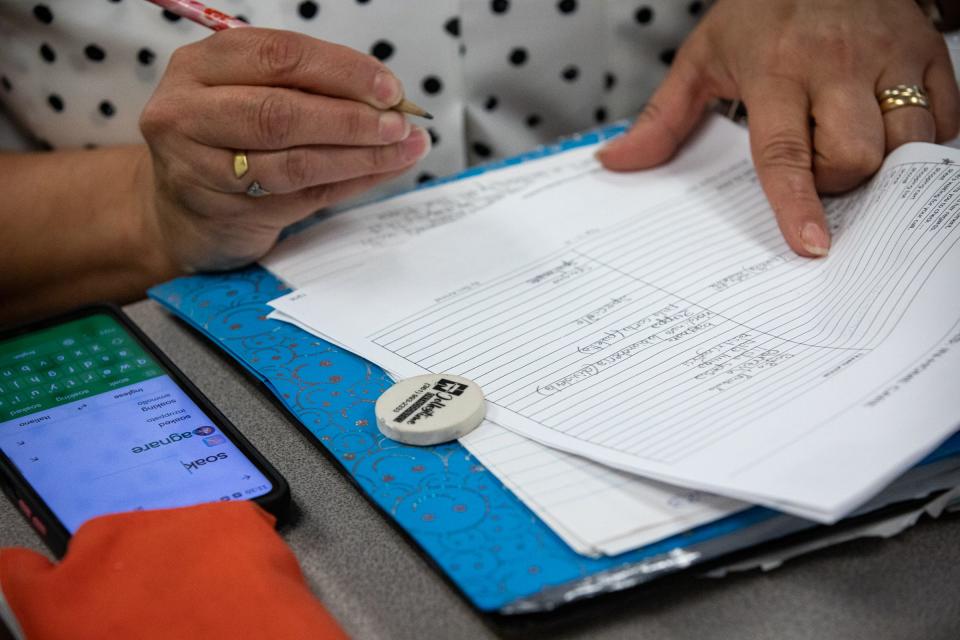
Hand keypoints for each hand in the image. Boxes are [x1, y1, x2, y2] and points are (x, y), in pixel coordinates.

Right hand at [139, 28, 430, 271]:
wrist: (177, 210)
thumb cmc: (227, 139)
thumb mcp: (251, 94)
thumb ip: (309, 89)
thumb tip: (391, 98)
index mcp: (199, 66)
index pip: (277, 57)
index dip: (341, 70)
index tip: (389, 88)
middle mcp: (188, 113)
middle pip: (281, 112)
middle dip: (352, 118)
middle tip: (400, 123)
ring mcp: (199, 168)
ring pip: (293, 162)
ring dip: (359, 156)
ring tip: (403, 149)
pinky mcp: (224, 212)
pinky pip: (300, 197)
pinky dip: (349, 183)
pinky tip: (380, 172)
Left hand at [597, 0, 958, 256]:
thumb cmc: (763, 10)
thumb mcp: (703, 56)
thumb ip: (662, 116)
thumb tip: (617, 163)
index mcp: (776, 70)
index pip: (785, 152)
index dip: (797, 205)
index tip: (811, 245)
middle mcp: (837, 65)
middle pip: (852, 156)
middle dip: (835, 182)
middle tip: (817, 168)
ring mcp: (890, 57)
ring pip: (904, 143)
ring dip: (880, 166)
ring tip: (853, 147)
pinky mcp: (929, 53)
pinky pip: (942, 120)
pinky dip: (921, 142)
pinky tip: (891, 132)